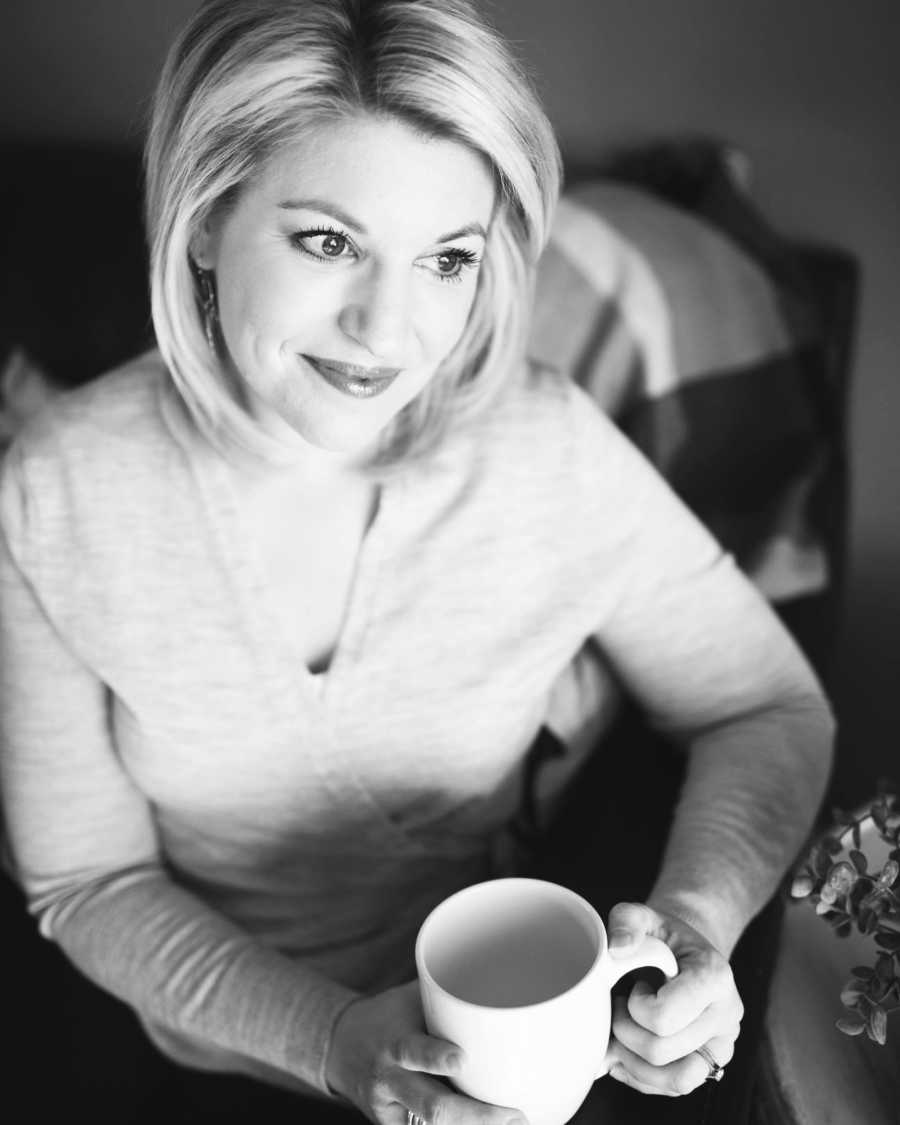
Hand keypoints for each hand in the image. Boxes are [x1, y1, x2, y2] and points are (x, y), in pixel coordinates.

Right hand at [325, 981, 525, 1124]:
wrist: (339, 1046)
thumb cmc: (388, 1015)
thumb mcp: (409, 999)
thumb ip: (445, 994)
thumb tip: (495, 970)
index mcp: (396, 1043)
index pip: (414, 1051)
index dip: (436, 1058)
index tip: (462, 1059)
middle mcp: (393, 1079)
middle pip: (434, 1105)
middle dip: (475, 1114)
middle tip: (512, 1113)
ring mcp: (392, 1108)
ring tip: (513, 1122)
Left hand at [605, 902, 743, 1095]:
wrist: (686, 953)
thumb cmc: (663, 937)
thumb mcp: (644, 915)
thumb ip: (627, 920)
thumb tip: (617, 949)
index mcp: (714, 976)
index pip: (663, 1017)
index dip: (635, 1007)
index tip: (635, 985)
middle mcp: (726, 1016)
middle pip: (661, 1050)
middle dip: (625, 1032)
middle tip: (620, 1006)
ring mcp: (721, 1045)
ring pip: (673, 1080)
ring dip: (633, 1061)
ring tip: (622, 1032)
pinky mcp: (711, 1066)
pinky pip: (675, 1088)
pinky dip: (642, 1076)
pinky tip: (627, 1052)